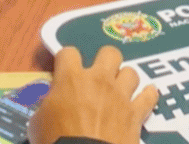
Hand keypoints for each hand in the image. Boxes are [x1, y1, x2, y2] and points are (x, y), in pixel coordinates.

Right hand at [27, 46, 156, 143]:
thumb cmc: (55, 140)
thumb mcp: (38, 123)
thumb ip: (48, 105)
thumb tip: (52, 103)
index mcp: (71, 78)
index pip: (69, 52)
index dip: (66, 61)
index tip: (64, 71)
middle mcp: (99, 79)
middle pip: (109, 53)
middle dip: (104, 62)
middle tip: (98, 77)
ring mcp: (120, 95)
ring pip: (131, 72)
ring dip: (125, 81)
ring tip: (120, 91)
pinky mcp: (136, 113)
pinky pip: (150, 95)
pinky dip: (148, 96)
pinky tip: (144, 98)